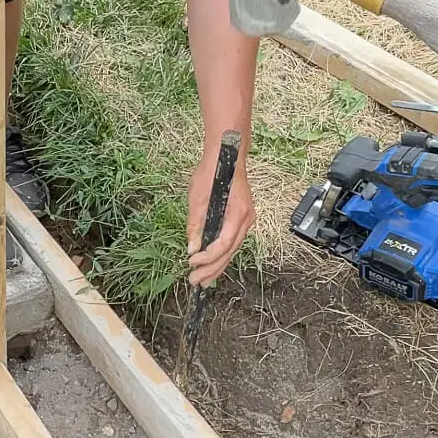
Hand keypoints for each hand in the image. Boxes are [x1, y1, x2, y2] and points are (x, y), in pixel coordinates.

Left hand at [187, 151, 254, 285]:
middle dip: (212, 269)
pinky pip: (231, 242)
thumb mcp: (197, 198)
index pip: (223, 244)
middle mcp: (246, 219)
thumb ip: (195, 225)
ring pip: (232, 250)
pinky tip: (211, 263)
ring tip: (203, 279)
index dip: (208, 258)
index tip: (192, 263)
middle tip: (196, 282)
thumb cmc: (212, 171)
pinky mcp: (240, 218)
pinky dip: (221, 254)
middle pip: (229, 252)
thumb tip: (192, 247)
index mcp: (238, 214)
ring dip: (217, 265)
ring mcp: (245, 220)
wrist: (226, 156)